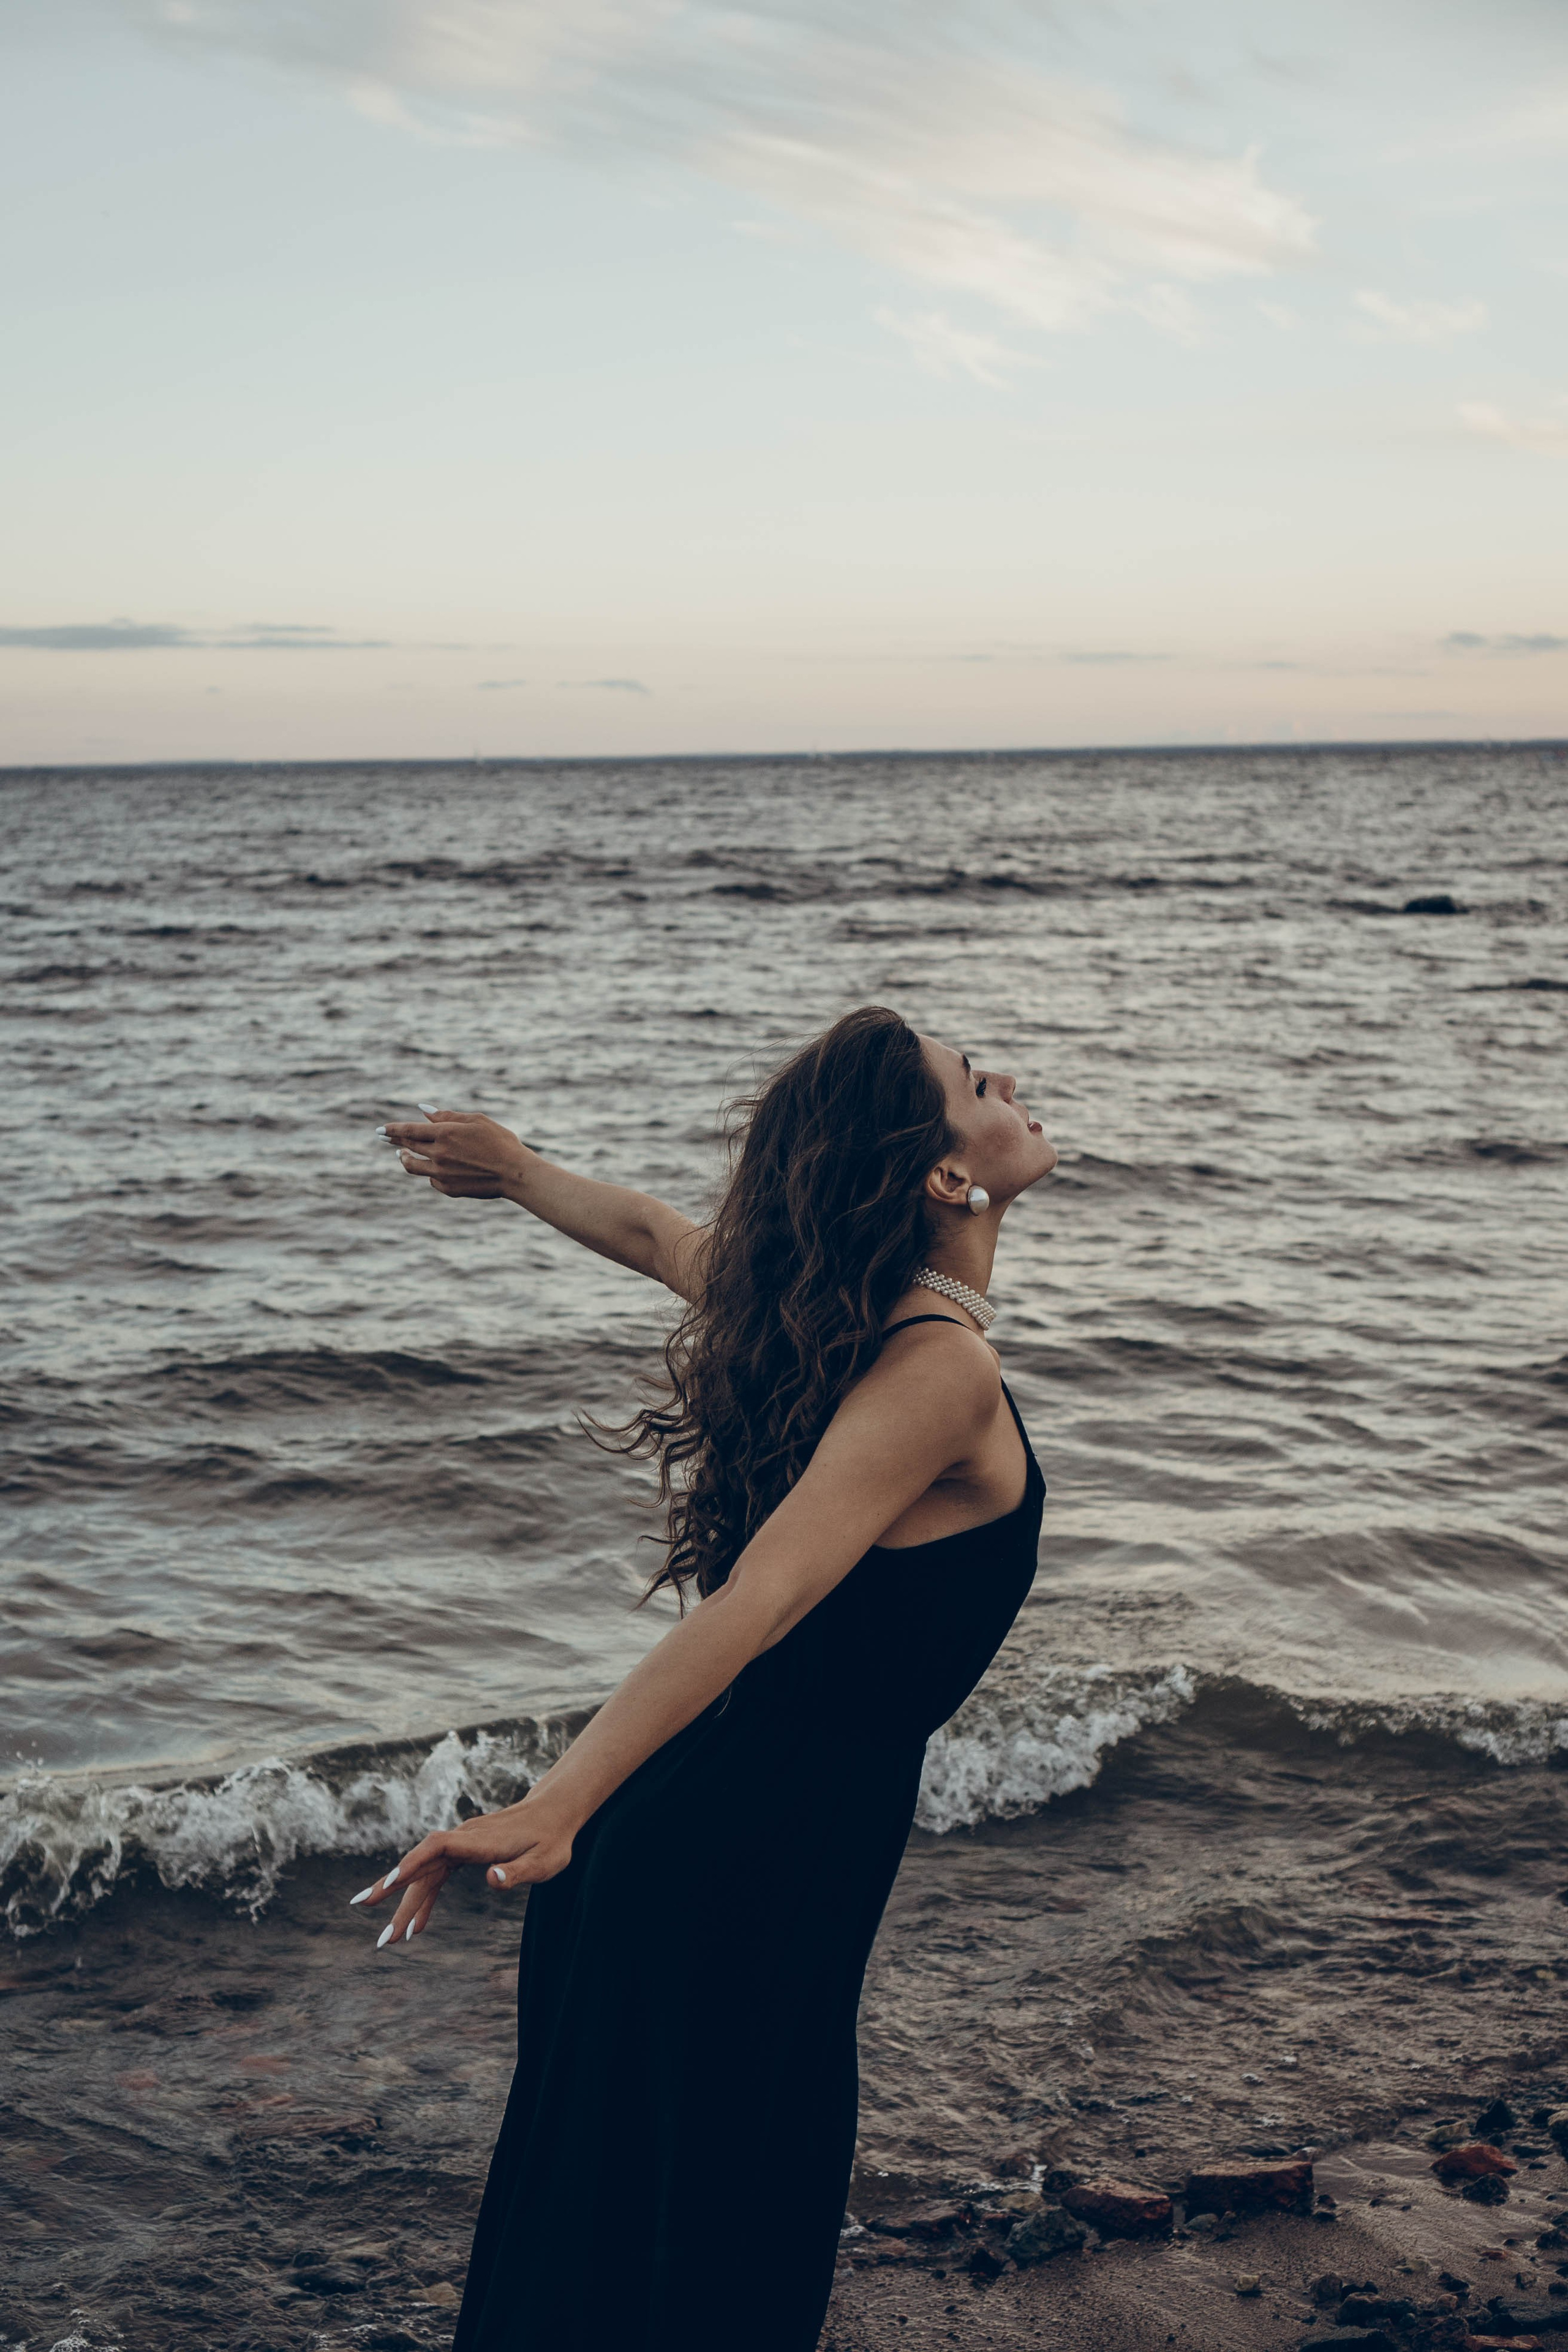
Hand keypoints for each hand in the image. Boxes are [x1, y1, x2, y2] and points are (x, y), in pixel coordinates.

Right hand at [349, 1793, 575, 1949]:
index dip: (413, 1863)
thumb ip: (517, 1872)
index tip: (390, 1882)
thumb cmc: (552, 1840)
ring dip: (405, 1903)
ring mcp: (461, 1844)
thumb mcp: (545, 1861)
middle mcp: (464, 1839)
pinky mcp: (463, 1851)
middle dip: (396, 1895)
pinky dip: (424, 1899)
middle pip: (422, 1864)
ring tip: (390, 1938)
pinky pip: (436, 1875)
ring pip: (425, 1873)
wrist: (553, 1812)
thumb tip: (492, 1880)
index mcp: (481, 1841)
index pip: (439, 1847)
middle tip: (378, 1928)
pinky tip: (417, 1925)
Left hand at [380, 1108, 527, 1199]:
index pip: (409, 1130)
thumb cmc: (500, 1142)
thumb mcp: (476, 1121)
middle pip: (408, 1146)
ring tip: (400, 1155)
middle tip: (383, 1137)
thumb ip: (447, 1116)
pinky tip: (431, 1168)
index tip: (381, 1129)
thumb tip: (424, 1111)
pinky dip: (429, 1172)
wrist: (514, 1173)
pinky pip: (431, 1179)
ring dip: (403, 1158)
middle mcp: (439, 1154)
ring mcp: (441, 1174)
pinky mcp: (448, 1188)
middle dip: (394, 1140)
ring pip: (412, 1166)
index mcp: (445, 1134)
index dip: (392, 1129)